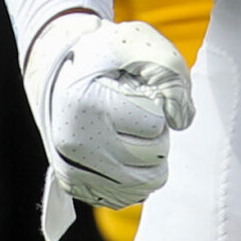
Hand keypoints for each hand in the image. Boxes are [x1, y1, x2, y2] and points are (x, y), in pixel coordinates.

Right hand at [24, 13, 193, 238]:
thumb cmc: (105, 55)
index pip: (155, 124)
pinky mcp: (73, 184)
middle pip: (154, 157)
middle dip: (157, 134)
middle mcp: (75, 142)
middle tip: (135, 113)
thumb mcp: (141, 43)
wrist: (59, 68)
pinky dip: (135, 176)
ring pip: (145, 184)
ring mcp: (72, 167)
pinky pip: (126, 197)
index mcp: (87, 104)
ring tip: (129, 132)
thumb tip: (180, 122)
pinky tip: (121, 151)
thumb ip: (172, 74)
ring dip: (150, 157)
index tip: (134, 91)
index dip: (155, 105)